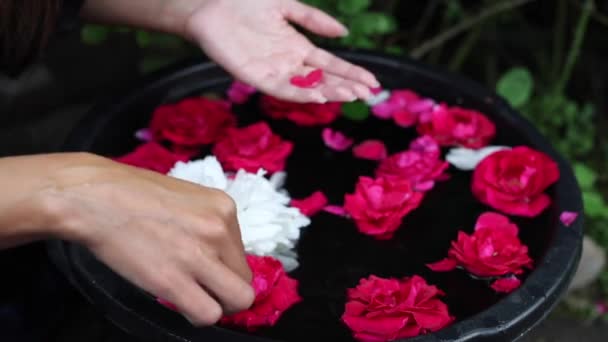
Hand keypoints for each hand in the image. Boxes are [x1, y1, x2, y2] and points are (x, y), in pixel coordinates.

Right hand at [44, 153, 253, 324]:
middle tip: (204, 288)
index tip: (208, 269)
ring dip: (219, 304)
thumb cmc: (132, 193)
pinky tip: (182, 303)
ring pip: (238, 299)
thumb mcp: (186, 198)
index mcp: (224, 208)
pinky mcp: (174, 280)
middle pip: (245, 278)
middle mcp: (220, 230)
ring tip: (196, 298)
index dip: (225, 266)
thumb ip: (207, 222)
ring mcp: (200, 255)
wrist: (95, 197)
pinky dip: (198, 315)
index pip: (242, 252)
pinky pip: (208, 314)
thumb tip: (215, 251)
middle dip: (226, 288)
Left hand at [182, 0, 379, 102]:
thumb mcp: (286, 6)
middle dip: (345, 85)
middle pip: (322, 79)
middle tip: (367, 93)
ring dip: (327, 92)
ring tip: (348, 94)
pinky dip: (299, 93)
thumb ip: (314, 20)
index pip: (330, 64)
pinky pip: (280, 89)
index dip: (351, 73)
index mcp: (297, 47)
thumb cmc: (245, 4)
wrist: (211, 6)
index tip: (372, 82)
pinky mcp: (255, 77)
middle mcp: (288, 63)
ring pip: (305, 87)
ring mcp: (273, 71)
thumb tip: (344, 32)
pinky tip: (317, 96)